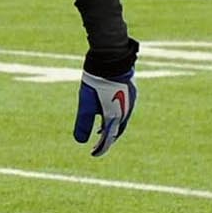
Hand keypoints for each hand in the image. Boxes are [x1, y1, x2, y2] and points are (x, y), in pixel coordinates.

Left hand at [74, 41, 138, 157]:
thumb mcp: (85, 101)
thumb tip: (80, 141)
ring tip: (100, 131)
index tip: (93, 154)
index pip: (108, 138)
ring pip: (122, 120)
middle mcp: (126, 111)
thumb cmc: (96, 80)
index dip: (101, 148)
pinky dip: (116, 116)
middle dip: (107, 140)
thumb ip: (83, 121)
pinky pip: (124, 110)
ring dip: (112, 128)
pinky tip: (108, 113)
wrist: (112, 58)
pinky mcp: (131, 92)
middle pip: (117, 131)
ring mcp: (131, 101)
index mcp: (115, 116)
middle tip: (98, 146)